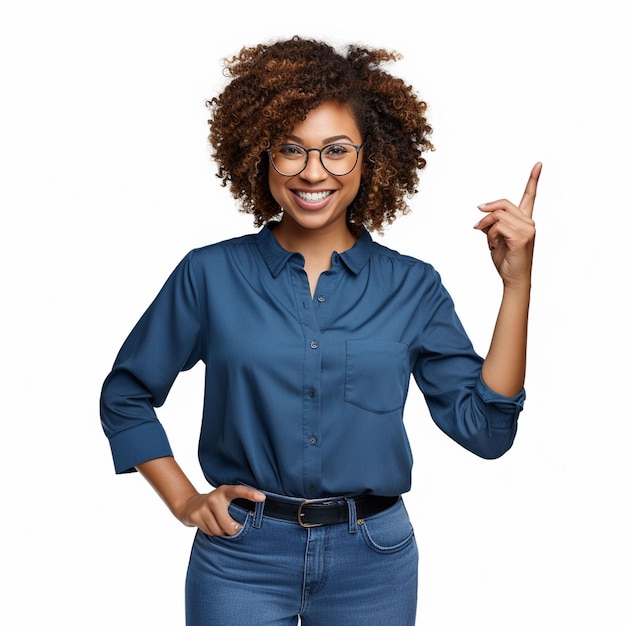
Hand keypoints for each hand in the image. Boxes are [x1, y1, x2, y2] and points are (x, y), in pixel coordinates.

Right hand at [176, 484, 265, 535]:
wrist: (190, 505)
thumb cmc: (216, 505)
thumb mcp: (226, 500)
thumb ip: (238, 505)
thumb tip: (254, 517)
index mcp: (225, 491)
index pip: (239, 491)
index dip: (251, 494)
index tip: (262, 498)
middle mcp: (215, 497)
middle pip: (229, 525)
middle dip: (233, 531)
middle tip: (235, 528)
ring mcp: (204, 506)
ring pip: (219, 531)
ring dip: (222, 533)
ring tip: (220, 524)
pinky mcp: (195, 516)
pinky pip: (209, 532)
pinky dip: (213, 533)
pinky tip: (210, 525)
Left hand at [474, 162, 541, 287]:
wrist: (514, 279)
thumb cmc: (506, 260)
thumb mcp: (495, 238)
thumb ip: (492, 224)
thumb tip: (483, 214)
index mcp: (524, 220)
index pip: (529, 196)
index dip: (533, 180)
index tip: (538, 164)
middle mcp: (529, 222)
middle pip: (503, 204)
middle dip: (486, 213)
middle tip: (477, 226)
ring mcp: (527, 228)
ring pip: (498, 215)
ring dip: (485, 226)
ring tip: (488, 240)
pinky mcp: (522, 236)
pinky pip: (498, 226)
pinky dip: (490, 235)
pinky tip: (493, 245)